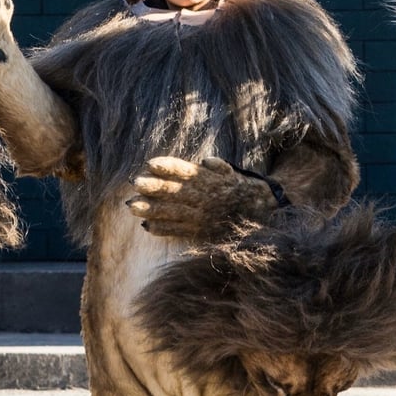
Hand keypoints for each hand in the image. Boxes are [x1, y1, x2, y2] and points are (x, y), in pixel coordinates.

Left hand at [126, 156, 278, 239]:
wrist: (264, 218)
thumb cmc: (245, 192)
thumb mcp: (237, 175)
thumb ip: (220, 168)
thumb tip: (206, 162)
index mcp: (211, 181)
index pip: (187, 172)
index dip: (168, 167)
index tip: (150, 163)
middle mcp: (205, 199)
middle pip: (176, 192)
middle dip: (155, 187)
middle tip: (135, 183)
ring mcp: (202, 217)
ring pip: (174, 212)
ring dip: (152, 209)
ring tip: (132, 206)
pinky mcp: (201, 233)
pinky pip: (180, 231)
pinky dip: (164, 229)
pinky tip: (147, 226)